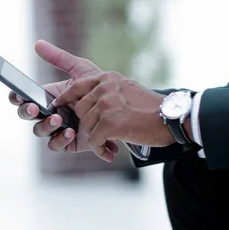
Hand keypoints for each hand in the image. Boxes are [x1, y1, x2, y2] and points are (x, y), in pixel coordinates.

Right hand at [8, 40, 119, 155]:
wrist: (119, 106)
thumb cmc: (97, 87)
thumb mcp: (80, 69)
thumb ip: (59, 58)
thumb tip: (37, 43)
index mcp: (46, 95)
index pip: (23, 97)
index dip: (17, 96)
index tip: (20, 93)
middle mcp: (48, 112)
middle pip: (26, 114)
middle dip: (26, 111)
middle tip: (34, 107)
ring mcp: (56, 129)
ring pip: (39, 131)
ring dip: (45, 125)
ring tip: (59, 119)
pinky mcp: (67, 143)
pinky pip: (55, 145)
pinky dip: (59, 139)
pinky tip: (70, 131)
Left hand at [52, 71, 174, 161]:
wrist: (171, 119)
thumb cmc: (150, 108)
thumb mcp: (126, 88)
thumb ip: (107, 90)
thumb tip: (87, 101)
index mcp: (108, 78)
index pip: (78, 85)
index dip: (66, 97)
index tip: (58, 105)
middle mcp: (105, 88)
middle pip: (80, 109)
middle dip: (87, 124)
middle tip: (102, 134)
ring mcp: (106, 104)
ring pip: (86, 125)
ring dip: (96, 138)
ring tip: (110, 143)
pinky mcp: (109, 122)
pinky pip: (94, 140)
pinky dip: (101, 148)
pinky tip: (111, 151)